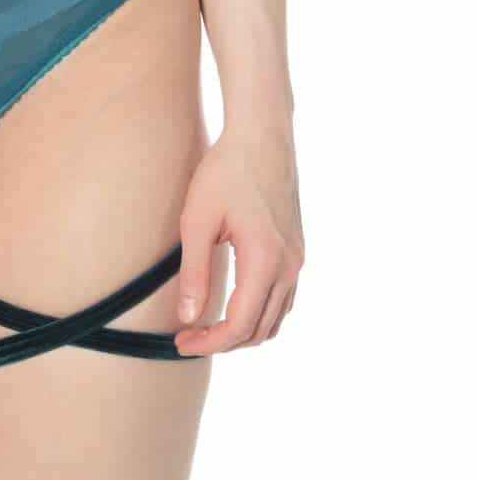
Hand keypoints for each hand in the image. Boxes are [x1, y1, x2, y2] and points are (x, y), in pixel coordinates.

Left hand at [173, 123, 304, 353]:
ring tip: (207, 327)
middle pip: (260, 330)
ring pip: (275, 319)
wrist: (261, 136)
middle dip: (223, 342)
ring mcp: (297, 259)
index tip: (181, 342)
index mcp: (265, 261)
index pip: (239, 325)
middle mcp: (289, 267)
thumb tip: (187, 318)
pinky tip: (233, 304)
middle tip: (188, 338)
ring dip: (243, 331)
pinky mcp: (296, 251)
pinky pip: (283, 299)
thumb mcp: (197, 220)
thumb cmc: (225, 171)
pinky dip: (259, 314)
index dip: (209, 342)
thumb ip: (194, 273)